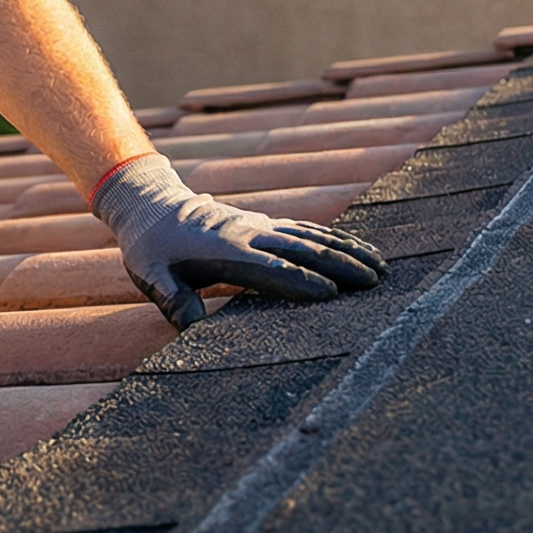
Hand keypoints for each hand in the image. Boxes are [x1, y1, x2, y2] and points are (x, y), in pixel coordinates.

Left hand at [93, 155, 385, 328]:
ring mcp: (260, 225)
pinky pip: (307, 230)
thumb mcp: (151, 275)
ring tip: (382, 267)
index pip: (270, 269)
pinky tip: (359, 248)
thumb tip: (191, 326)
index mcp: (225, 252)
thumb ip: (171, 299)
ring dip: (347, 250)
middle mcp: (250, 234)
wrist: (152, 206)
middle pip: (302, 250)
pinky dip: (336, 238)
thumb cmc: (151, 250)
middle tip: (375, 282)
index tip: (332, 294)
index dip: (299, 281)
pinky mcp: (265, 223)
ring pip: (312, 236)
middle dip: (340, 265)